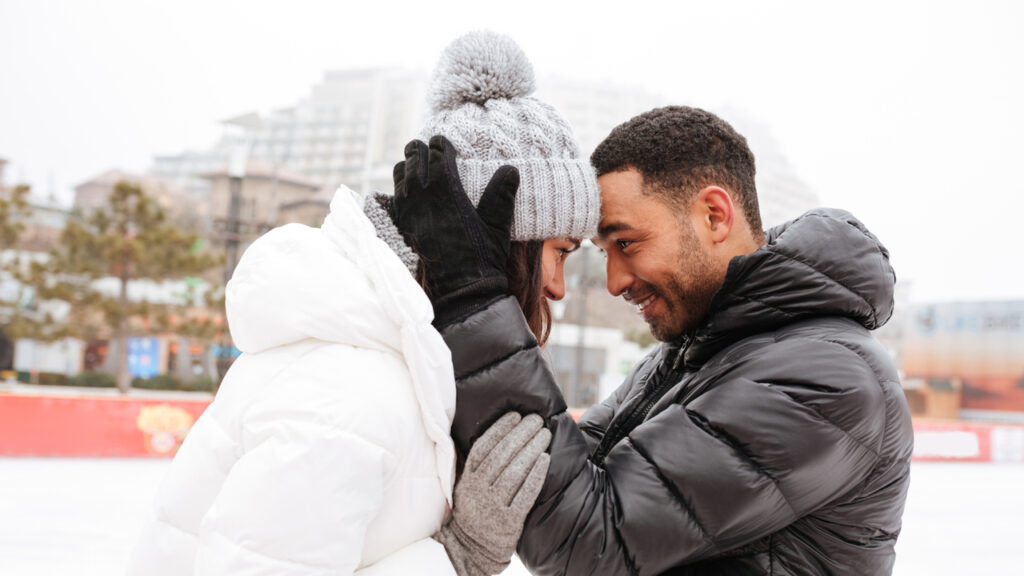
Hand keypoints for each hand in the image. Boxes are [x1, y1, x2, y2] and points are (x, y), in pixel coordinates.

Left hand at [393, 135, 518, 326]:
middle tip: (428, 148)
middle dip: (421, 150)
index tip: (444, 142)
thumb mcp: (498, 227)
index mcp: (447, 192)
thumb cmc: (483, 260)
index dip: (441, 145)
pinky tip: (409, 191)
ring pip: (400, 175)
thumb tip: (510, 169)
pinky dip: (400, 187)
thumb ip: (502, 196)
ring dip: (408, 166)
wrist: (459, 292)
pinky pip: (395, 197)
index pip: (438, 154)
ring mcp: (409, 212)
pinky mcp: (402, 227)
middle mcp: (423, 198)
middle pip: (414, 158)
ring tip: (417, 165)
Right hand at [435, 412, 550, 575]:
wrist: (472, 548)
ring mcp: (493, 506)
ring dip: (531, 450)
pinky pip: (525, 495)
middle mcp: (478, 490)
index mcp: (468, 479)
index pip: (483, 447)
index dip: (499, 429)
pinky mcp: (509, 521)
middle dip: (521, 434)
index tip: (515, 415)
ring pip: (514, 472)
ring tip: (544, 434)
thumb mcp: (467, 485)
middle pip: (501, 456)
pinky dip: (536, 476)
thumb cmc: (475, 509)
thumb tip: (497, 431)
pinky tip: (546, 459)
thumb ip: (477, 464)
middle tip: (536, 419)